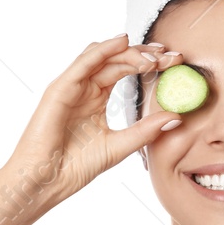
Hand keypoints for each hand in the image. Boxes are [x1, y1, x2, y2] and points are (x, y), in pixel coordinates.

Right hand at [0, 34, 184, 211]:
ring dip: (129, 52)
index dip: (150, 64)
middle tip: (173, 56)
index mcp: (98, 98)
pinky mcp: (59, 89)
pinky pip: (83, 63)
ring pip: (102, 56)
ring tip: (154, 55)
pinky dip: (103, 50)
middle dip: (146, 55)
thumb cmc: (76, 166)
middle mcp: (85, 88)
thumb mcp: (120, 145)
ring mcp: (71, 86)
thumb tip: (176, 117)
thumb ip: (146, 130)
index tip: (177, 62)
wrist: (47, 182)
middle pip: (117, 60)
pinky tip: (122, 42)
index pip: (126, 71)